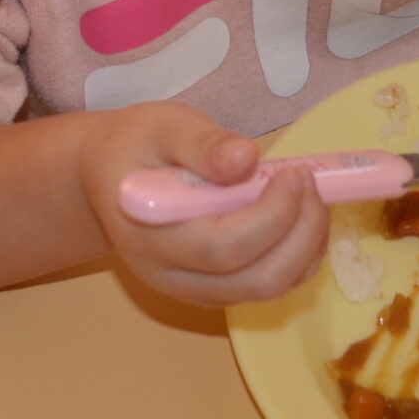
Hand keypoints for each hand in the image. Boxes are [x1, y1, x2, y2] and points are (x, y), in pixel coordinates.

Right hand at [78, 102, 328, 305]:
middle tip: (312, 185)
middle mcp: (171, 276)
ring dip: (306, 247)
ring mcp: (194, 291)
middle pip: (254, 281)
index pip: (223, 248)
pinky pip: (267, 286)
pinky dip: (298, 257)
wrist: (107, 182)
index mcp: (151, 235)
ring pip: (268, 290)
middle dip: (301, 236)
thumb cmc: (135, 148)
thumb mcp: (162, 127)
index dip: (272, 216)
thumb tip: (245, 158)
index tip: (294, 174)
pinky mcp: (213, 291)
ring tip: (310, 197)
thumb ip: (202, 144)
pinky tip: (300, 218)